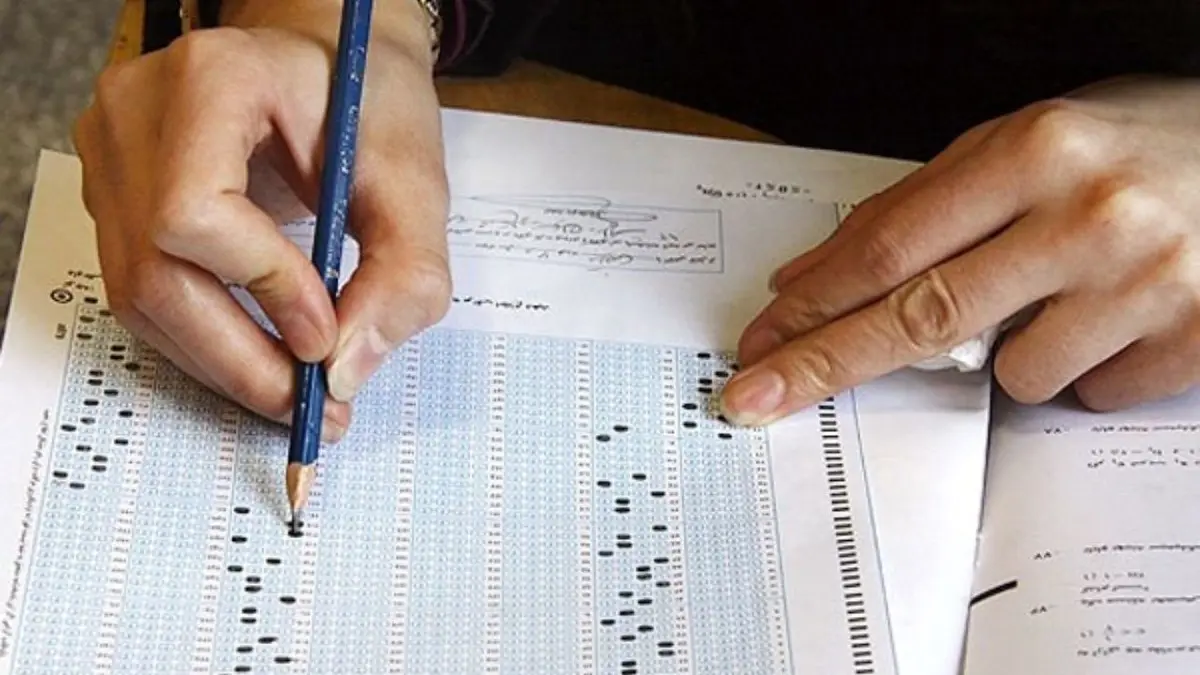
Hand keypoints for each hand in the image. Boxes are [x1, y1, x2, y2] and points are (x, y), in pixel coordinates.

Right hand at [73, 0, 450, 439]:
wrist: (324, 64)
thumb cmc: (367, 103)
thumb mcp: (414, 178)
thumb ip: (402, 273)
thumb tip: (346, 372)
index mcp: (211, 80)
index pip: (196, 210)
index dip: (261, 288)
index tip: (325, 338)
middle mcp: (136, 114)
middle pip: (155, 270)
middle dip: (239, 358)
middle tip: (313, 406)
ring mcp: (112, 156)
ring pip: (140, 297)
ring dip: (221, 363)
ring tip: (295, 393)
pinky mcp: (114, 197)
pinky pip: (144, 292)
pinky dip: (204, 341)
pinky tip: (261, 358)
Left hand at [720, 76, 1199, 425]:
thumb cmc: (1132, 150)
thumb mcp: (1022, 145)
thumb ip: (918, 208)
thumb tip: (815, 273)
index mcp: (1035, 151)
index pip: (891, 246)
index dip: (815, 302)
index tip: (763, 340)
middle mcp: (1087, 217)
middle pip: (921, 317)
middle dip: (827, 364)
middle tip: (760, 395)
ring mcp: (1144, 284)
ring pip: (1012, 374)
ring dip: (1010, 353)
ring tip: (1064, 293)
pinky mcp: (1189, 341)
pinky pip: (1085, 393)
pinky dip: (1081, 367)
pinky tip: (1113, 315)